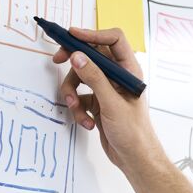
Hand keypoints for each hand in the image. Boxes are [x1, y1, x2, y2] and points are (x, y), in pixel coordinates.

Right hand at [52, 26, 162, 172]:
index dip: (92, 34)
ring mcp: (107, 90)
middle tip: (58, 60)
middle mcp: (117, 77)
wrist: (135, 158)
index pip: (113, 40)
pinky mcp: (98, 103)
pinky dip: (78, 109)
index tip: (72, 35)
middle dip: (74, 60)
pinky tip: (85, 122)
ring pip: (81, 78)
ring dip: (73, 92)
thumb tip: (77, 57)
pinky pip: (80, 97)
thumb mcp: (111, 103)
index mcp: (129, 70)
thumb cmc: (133, 132)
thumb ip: (94, 78)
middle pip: (91, 55)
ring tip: (75, 107)